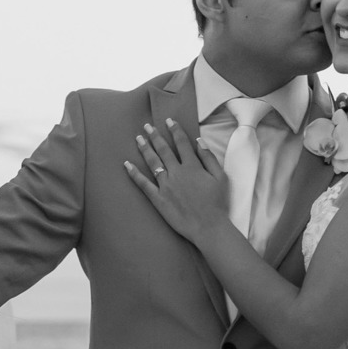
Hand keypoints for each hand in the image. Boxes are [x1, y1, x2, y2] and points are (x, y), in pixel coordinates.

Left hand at [124, 119, 228, 243]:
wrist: (209, 227)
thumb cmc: (217, 203)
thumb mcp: (221, 178)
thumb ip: (209, 158)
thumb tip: (199, 141)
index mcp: (192, 167)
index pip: (182, 143)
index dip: (175, 130)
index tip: (169, 121)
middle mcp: (177, 173)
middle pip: (164, 150)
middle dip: (155, 136)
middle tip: (147, 126)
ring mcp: (165, 186)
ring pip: (153, 163)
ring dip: (145, 149)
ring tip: (138, 138)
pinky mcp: (158, 199)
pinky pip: (143, 184)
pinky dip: (134, 174)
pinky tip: (127, 165)